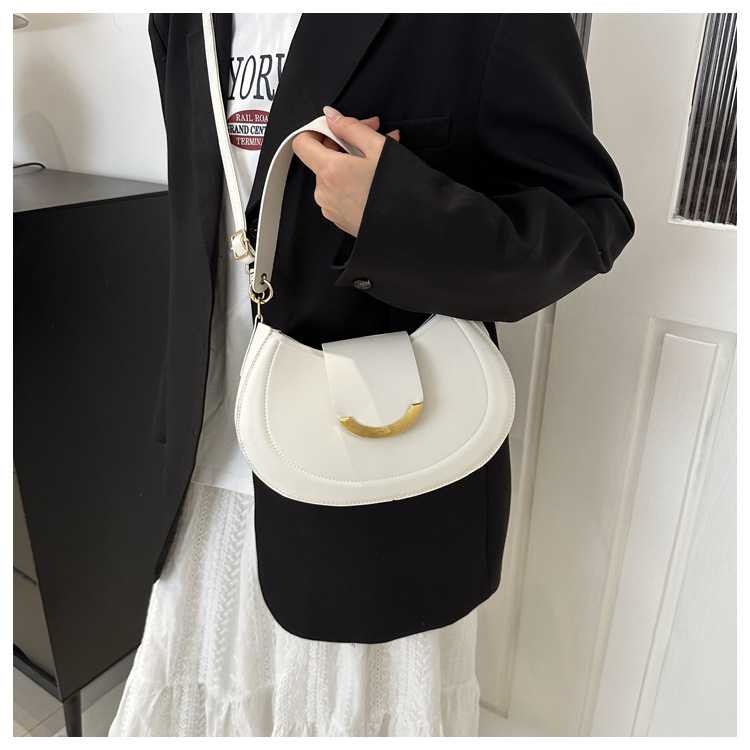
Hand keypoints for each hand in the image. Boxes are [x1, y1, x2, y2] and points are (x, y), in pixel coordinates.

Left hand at [291, 106, 399, 236]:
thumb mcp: (379, 148)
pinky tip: (374, 178)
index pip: (302, 143)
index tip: (337, 129)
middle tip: (373, 134)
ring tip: (380, 159)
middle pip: (321, 158)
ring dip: (351, 163)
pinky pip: (338, 193)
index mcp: (330, 171)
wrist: (415, 227)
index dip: (318, 131)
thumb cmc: (399, 190)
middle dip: (344, 143)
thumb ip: (351, 127)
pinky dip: (352, 182)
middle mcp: (324, 192)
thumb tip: (332, 117)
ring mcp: (331, 209)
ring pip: (332, 175)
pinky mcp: (339, 220)